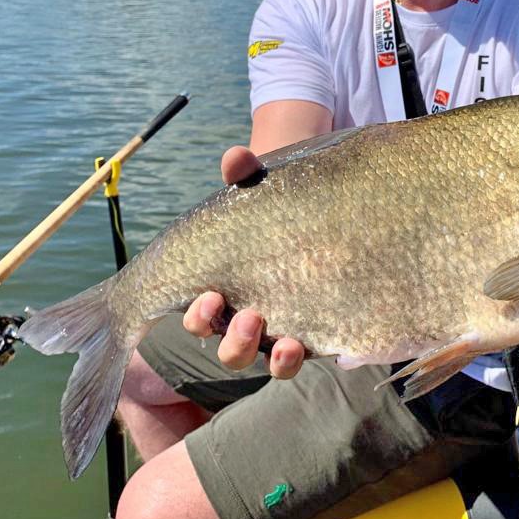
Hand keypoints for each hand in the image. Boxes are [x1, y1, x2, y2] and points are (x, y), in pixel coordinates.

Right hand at [180, 147, 306, 377]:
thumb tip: (236, 157)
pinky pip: (301, 357)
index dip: (199, 316)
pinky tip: (311, 346)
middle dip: (233, 339)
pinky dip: (298, 356)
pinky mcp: (316, 334)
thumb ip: (245, 177)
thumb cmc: (274, 207)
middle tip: (247, 315)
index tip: (210, 295)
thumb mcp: (261, 191)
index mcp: (223, 292)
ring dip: (270, 356)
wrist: (318, 213)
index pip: (201, 317)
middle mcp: (248, 320)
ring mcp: (281, 331)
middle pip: (230, 349)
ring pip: (265, 361)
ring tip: (285, 341)